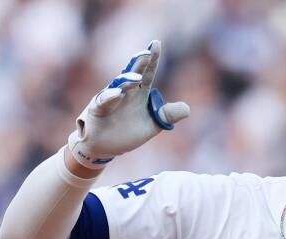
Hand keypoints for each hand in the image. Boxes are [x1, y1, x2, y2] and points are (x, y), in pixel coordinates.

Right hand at [68, 40, 189, 168]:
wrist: (104, 147)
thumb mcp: (152, 125)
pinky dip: (109, 97)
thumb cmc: (127, 132)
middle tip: (148, 52)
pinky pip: (103, 101)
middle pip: (133, 74)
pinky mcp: (97, 109)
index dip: (152, 59)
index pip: (147, 73)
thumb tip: (187, 109)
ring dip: (127, 81)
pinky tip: (116, 94)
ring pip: (119, 86)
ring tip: (136, 78)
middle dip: (139, 63)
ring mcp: (110, 99)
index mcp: (139, 93)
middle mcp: (125, 92)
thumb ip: (168, 115)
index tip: (156, 43)